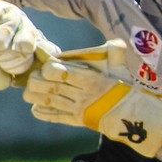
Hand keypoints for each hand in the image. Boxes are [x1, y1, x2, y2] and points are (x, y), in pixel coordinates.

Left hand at [23, 41, 161, 156]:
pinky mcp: (76, 120)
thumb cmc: (124, 88)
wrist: (131, 116)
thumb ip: (117, 53)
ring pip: (48, 101)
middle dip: (37, 81)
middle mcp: (81, 95)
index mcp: (91, 79)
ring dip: (35, 96)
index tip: (48, 66)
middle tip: (34, 77)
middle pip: (50, 87)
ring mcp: (77, 109)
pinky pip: (54, 117)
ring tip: (30, 91)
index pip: (63, 73)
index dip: (50, 69)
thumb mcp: (122, 69)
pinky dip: (42, 112)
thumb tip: (118, 41)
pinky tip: (36, 107)